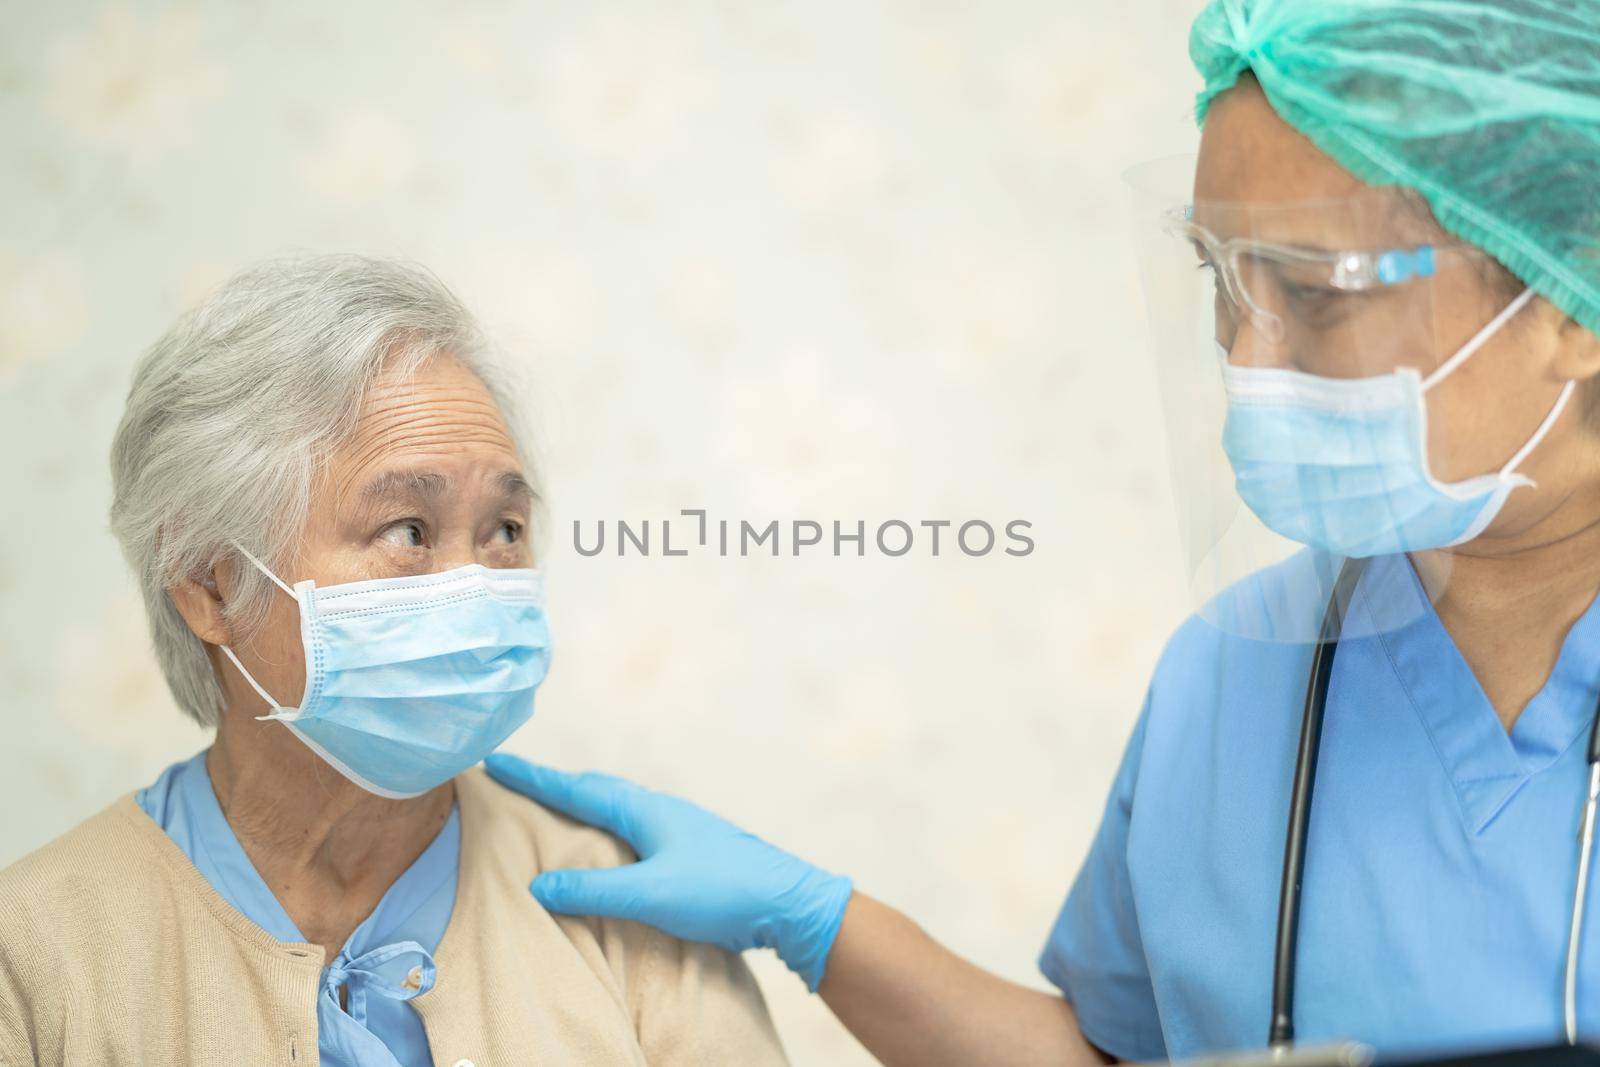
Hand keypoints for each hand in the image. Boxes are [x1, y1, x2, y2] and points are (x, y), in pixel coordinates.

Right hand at [483, 753, 853, 990]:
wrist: (788, 901)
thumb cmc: (721, 892)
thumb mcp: (649, 895)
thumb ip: (593, 890)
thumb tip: (538, 883)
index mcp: (644, 811)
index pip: (576, 789)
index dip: (533, 778)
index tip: (495, 760)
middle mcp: (660, 810)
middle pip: (596, 788)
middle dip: (553, 784)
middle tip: (517, 778)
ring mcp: (679, 826)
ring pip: (618, 806)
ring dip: (583, 801)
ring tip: (557, 806)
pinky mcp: (692, 848)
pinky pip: (636, 826)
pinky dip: (609, 825)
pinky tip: (614, 844)